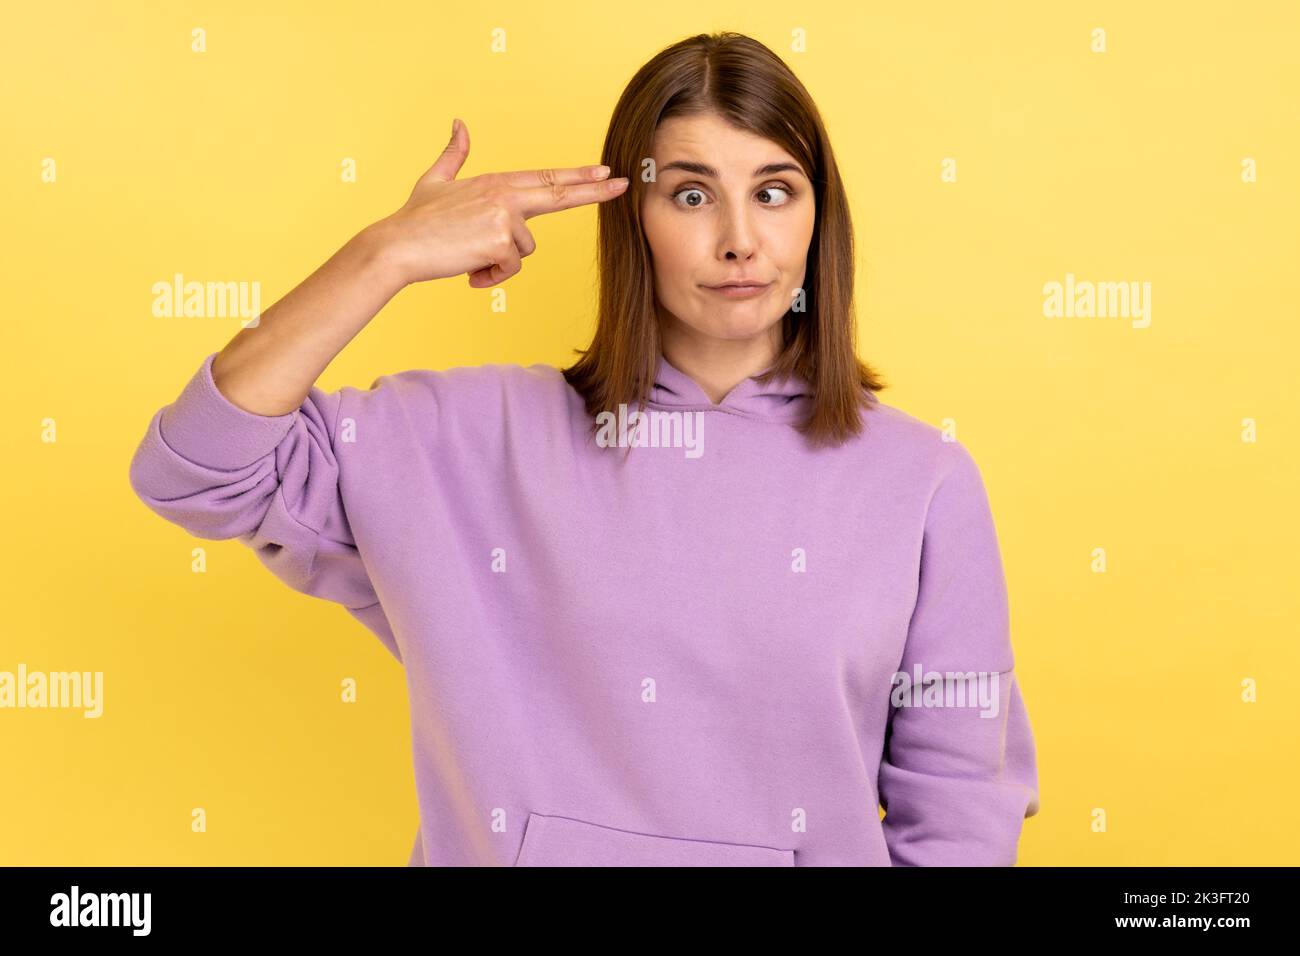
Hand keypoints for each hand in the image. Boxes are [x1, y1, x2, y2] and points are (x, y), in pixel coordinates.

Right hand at [371, 118, 628, 287]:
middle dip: (595, 190)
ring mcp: (506, 216)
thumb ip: (453, 154)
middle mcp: (505, 195)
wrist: (397, 246)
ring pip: (523, 251)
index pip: (546, 178)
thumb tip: (458, 123)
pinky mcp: (502, 241)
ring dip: (498, 263)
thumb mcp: (435, 181)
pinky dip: (489, 277)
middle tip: (624, 184)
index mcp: (496, 183)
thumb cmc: (414, 219)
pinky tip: (468, 270)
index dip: (577, 176)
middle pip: (559, 194)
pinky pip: (509, 269)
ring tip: (468, 257)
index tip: (605, 171)